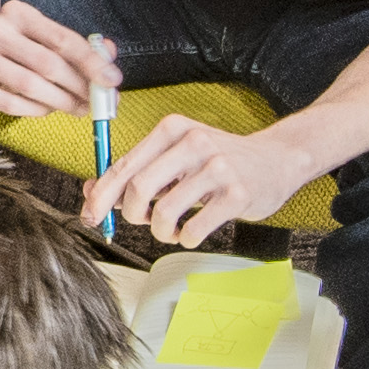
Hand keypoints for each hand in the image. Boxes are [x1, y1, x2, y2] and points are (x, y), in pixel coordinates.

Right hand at [0, 0, 119, 130]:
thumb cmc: (15, 44)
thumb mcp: (43, 36)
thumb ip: (77, 45)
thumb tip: (109, 54)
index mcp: (17, 12)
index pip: (62, 39)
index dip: (91, 62)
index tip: (112, 81)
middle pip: (48, 64)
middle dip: (78, 88)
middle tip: (95, 103)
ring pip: (29, 86)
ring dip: (60, 102)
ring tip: (75, 108)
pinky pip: (9, 103)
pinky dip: (34, 110)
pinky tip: (46, 110)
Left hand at [91, 111, 286, 251]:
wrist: (278, 158)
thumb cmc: (221, 159)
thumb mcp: (177, 156)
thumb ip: (138, 172)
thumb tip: (92, 192)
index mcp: (172, 129)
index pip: (124, 165)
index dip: (101, 195)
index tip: (91, 215)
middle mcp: (193, 142)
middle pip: (139, 189)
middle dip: (133, 215)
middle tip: (144, 221)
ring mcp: (217, 167)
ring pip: (164, 212)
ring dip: (161, 231)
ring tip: (172, 229)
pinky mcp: (236, 194)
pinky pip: (193, 229)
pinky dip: (185, 238)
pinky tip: (192, 232)